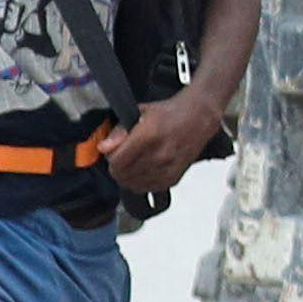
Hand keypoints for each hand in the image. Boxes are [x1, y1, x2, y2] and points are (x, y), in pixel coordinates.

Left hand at [102, 87, 226, 197]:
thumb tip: (103, 147)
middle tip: (123, 156)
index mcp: (148, 137)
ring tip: (134, 162)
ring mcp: (168, 169)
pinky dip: (142, 183)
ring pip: (134, 185)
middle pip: (123, 176)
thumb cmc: (171, 113)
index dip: (110, 158)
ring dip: (129, 176)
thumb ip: (118, 131)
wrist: (199, 118)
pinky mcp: (174, 178)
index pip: (117, 163)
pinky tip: (145, 170)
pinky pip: (148, 189)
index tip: (114, 152)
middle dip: (118, 167)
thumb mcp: (140, 113)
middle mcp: (159, 156)